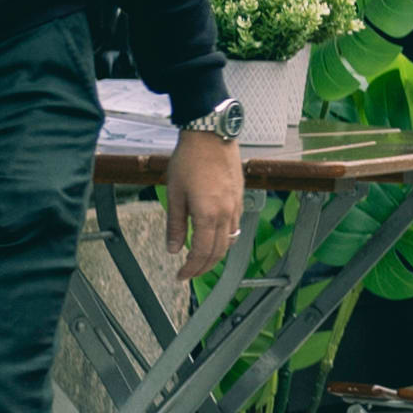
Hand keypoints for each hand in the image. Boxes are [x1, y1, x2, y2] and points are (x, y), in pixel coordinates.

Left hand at [163, 130, 244, 269]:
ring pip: (229, 240)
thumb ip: (175, 224)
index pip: (201, 252)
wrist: (211, 136)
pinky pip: (235, 226)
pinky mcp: (239, 197)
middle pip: (218, 251)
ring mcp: (236, 205)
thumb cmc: (189, 161)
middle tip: (189, 273)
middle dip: (203, 266)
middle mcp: (226, 213)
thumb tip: (173, 248)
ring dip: (215, 254)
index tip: (180, 275)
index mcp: (208, 214)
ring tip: (200, 259)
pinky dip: (225, 239)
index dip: (191, 268)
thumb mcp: (174, 194)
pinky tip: (214, 237)